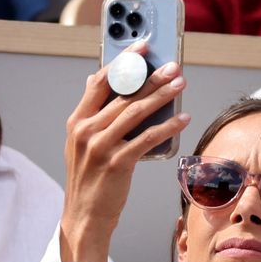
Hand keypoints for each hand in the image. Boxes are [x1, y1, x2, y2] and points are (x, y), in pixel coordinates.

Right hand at [60, 46, 189, 261]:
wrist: (84, 216)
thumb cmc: (89, 180)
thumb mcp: (82, 144)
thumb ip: (92, 113)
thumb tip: (97, 79)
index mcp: (77, 121)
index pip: (101, 81)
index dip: (123, 60)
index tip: (142, 45)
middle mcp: (86, 129)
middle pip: (124, 94)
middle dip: (151, 76)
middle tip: (173, 66)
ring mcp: (101, 146)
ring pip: (137, 112)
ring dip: (163, 96)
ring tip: (180, 84)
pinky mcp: (118, 163)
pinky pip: (148, 139)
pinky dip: (167, 127)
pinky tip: (183, 119)